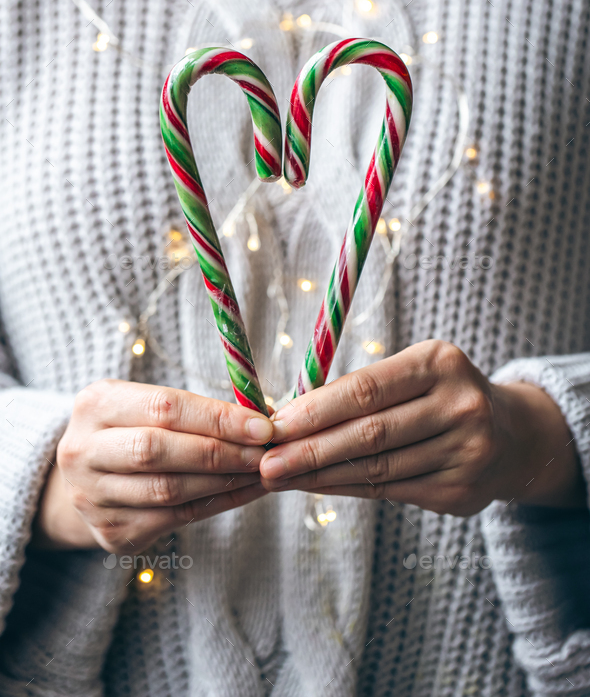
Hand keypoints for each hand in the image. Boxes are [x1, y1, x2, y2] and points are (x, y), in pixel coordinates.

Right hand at [34, 380, 272, 551]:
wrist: (88, 477)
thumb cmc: (133, 429)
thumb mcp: (149, 405)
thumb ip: (197, 409)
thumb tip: (262, 416)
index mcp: (96, 404)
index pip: (164, 407)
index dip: (217, 417)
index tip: (261, 425)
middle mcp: (83, 450)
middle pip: (159, 450)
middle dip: (221, 451)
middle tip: (264, 452)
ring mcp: (92, 496)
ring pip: (168, 490)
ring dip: (224, 480)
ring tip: (260, 470)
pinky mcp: (110, 532)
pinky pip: (175, 518)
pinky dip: (217, 504)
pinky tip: (245, 491)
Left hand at [260, 340, 585, 514]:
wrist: (513, 436)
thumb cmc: (440, 395)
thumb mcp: (414, 372)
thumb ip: (363, 390)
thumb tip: (288, 415)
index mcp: (440, 362)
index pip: (367, 389)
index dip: (316, 409)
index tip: (274, 424)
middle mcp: (460, 406)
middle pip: (370, 433)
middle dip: (309, 450)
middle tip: (265, 462)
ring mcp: (467, 452)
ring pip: (377, 468)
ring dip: (320, 476)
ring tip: (280, 477)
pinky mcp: (462, 492)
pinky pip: (390, 491)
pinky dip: (347, 489)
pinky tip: (316, 487)